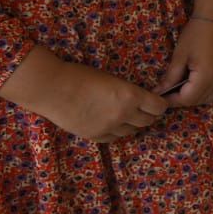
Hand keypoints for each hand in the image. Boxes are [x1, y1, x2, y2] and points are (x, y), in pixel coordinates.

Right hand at [0, 47, 168, 143]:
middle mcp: (124, 114)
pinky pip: (114, 138)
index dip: (159, 104)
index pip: (159, 107)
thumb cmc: (81, 75)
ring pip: (132, 131)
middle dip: (148, 115)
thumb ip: (127, 92)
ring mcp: (110, 127)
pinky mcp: (96, 136)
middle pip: (148, 121)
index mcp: (131, 96)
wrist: (53, 88)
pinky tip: (109, 122)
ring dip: (131, 124)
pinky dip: (116, 131)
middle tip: (142, 109)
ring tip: (123, 115)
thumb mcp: (111, 79)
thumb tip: (139, 100)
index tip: (156, 101)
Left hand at [154, 17, 212, 107]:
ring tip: (179, 90)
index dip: (171, 101)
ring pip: (209, 97)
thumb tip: (158, 92)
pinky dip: (206, 92)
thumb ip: (170, 77)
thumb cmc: (196, 33)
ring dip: (194, 97)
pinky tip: (195, 85)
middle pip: (198, 100)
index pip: (186, 99)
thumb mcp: (180, 55)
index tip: (159, 98)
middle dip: (181, 100)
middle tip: (166, 94)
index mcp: (206, 77)